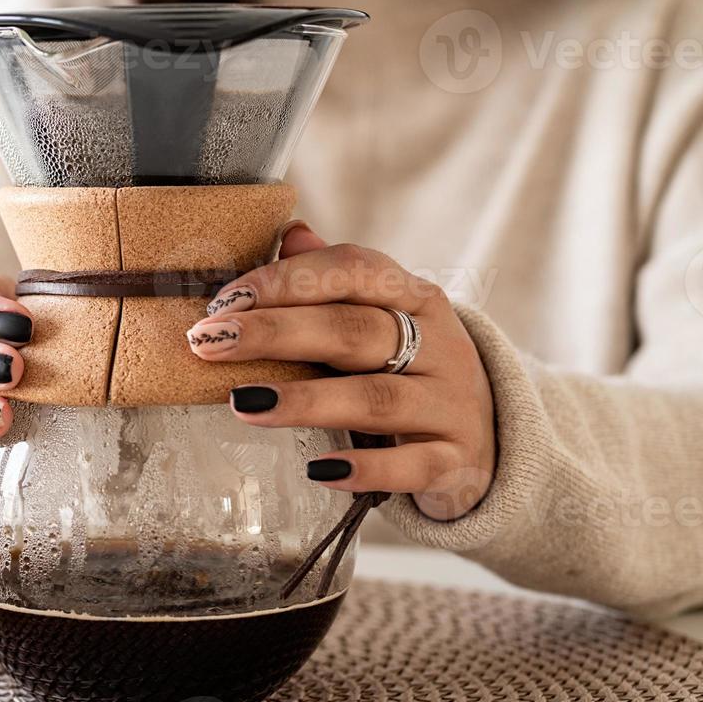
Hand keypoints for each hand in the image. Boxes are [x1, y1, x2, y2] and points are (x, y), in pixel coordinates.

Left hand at [186, 223, 495, 520]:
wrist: (494, 439)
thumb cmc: (412, 369)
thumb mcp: (384, 320)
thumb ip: (335, 282)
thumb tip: (290, 233)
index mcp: (415, 298)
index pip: (353, 271)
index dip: (285, 280)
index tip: (222, 302)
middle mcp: (439, 345)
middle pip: (353, 331)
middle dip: (275, 333)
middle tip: (208, 342)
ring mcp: (450, 405)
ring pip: (376, 398)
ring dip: (306, 400)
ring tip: (243, 402)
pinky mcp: (455, 462)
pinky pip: (411, 466)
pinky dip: (366, 469)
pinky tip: (317, 469)